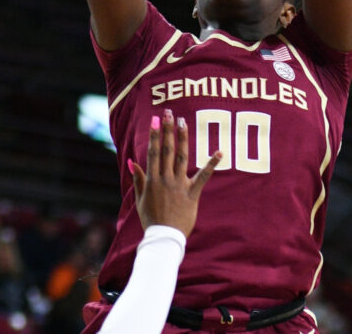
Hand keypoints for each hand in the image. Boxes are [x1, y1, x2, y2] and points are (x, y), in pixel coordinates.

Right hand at [130, 109, 220, 237]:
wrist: (164, 238)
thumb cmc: (151, 219)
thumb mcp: (140, 199)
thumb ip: (138, 179)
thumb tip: (133, 161)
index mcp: (152, 180)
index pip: (153, 152)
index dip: (155, 135)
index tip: (156, 119)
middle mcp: (165, 179)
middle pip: (167, 150)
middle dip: (168, 130)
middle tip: (169, 113)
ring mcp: (179, 185)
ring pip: (182, 157)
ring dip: (183, 138)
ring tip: (184, 122)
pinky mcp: (192, 193)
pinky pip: (203, 177)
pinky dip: (211, 164)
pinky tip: (219, 152)